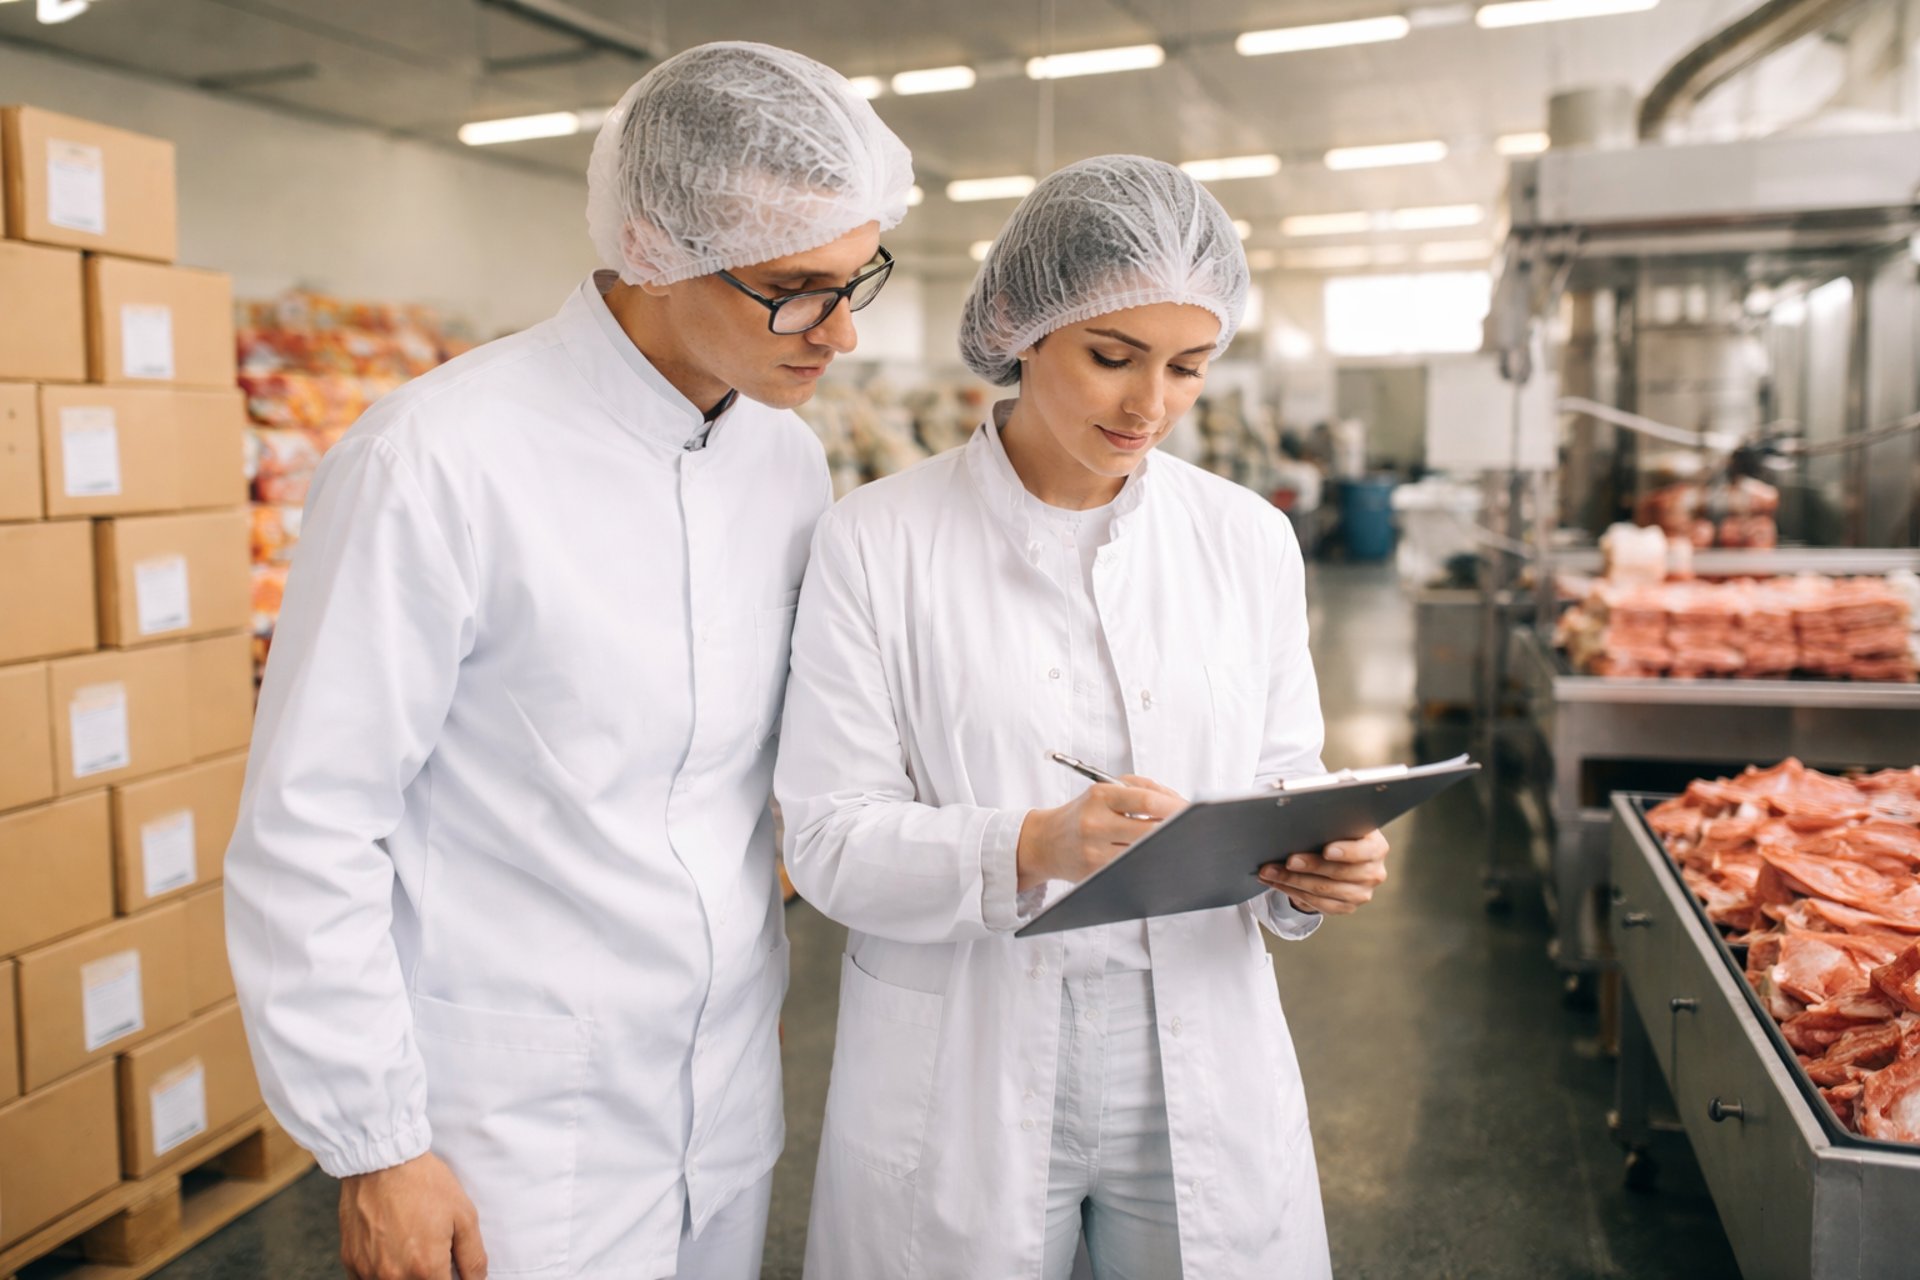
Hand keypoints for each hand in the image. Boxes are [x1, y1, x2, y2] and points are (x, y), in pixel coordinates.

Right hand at [338, 1152, 486, 1279]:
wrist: (382, 1160)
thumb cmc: (423, 1183)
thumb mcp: (463, 1215)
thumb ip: (472, 1257)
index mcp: (425, 1268)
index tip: (450, 1271)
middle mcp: (394, 1277)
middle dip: (429, 1277)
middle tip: (431, 1254)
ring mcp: (369, 1272)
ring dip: (406, 1277)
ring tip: (412, 1249)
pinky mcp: (351, 1262)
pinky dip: (382, 1274)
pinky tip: (392, 1253)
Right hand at [1017, 775, 1185, 889]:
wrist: (1044, 842)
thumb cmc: (1083, 812)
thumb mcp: (1105, 789)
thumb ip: (1143, 787)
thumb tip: (1178, 803)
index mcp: (1099, 798)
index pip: (1146, 800)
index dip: (1174, 806)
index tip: (1192, 811)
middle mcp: (1094, 825)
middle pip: (1149, 831)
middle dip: (1176, 831)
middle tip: (1196, 830)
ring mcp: (1094, 854)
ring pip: (1143, 855)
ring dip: (1165, 850)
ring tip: (1181, 845)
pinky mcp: (1094, 876)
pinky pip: (1131, 871)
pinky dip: (1149, 865)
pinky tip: (1159, 861)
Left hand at [1257, 829, 1389, 916]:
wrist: (1340, 857)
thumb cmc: (1336, 833)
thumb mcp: (1340, 823)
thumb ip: (1331, 819)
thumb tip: (1304, 811)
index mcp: (1376, 847)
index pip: (1364, 851)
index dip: (1346, 851)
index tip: (1326, 850)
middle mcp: (1373, 872)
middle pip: (1339, 873)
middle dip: (1309, 866)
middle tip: (1287, 860)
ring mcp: (1361, 893)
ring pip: (1323, 890)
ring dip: (1293, 881)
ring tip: (1270, 871)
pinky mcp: (1346, 907)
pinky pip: (1317, 903)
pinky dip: (1293, 892)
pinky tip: (1276, 882)